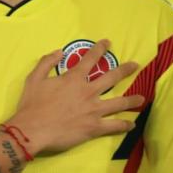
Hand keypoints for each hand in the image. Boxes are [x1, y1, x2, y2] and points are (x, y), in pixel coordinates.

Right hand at [7, 39, 144, 154]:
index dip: (100, 49)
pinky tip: (132, 124)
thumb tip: (59, 51)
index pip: (90, 59)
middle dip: (125, 69)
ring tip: (142, 98)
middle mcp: (88, 92)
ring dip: (132, 100)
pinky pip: (114, 125)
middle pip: (112, 77)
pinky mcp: (94, 127)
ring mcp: (94, 110)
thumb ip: (46, 63)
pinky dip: (124, 125)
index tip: (108, 43)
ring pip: (119, 102)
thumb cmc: (31, 105)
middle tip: (135, 65)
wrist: (32, 130)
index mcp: (74, 79)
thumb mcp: (34, 79)